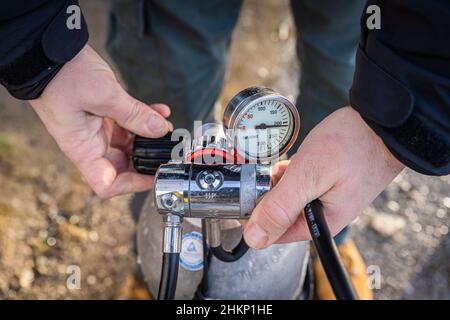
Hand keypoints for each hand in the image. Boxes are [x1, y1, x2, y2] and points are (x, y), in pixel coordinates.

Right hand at [29, 45, 172, 197]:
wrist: (46, 51)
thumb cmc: (62, 75)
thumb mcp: (104, 96)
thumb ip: (134, 115)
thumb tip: (160, 130)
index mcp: (83, 148)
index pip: (107, 184)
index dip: (132, 185)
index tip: (155, 175)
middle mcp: (89, 143)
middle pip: (122, 165)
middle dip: (146, 158)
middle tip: (167, 150)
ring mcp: (96, 129)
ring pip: (129, 143)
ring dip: (149, 136)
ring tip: (166, 126)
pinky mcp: (102, 115)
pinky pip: (127, 123)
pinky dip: (144, 118)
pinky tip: (159, 110)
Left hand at [243, 107, 404, 248]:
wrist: (382, 121)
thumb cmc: (351, 145)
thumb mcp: (308, 176)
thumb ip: (280, 207)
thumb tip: (255, 238)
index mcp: (322, 223)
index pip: (276, 233)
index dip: (256, 216)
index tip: (245, 193)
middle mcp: (324, 215)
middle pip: (282, 214)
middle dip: (269, 194)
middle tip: (269, 171)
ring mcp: (327, 198)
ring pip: (289, 197)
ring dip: (280, 182)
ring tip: (287, 164)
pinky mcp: (328, 183)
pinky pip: (301, 184)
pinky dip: (292, 174)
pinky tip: (294, 162)